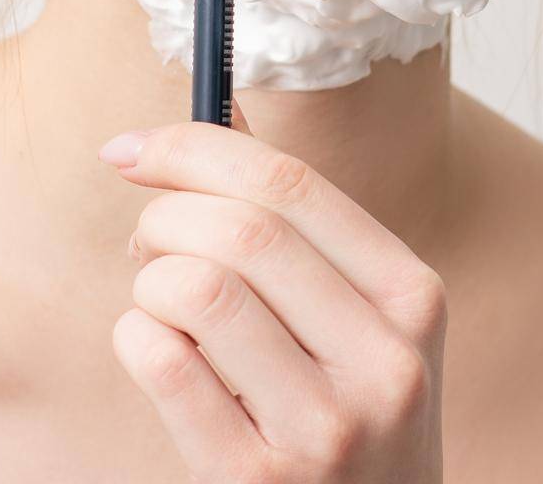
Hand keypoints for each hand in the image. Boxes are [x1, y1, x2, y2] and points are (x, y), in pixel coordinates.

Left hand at [99, 99, 446, 482]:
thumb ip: (299, 227)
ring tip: (158, 301)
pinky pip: (165, 364)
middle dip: (164, 215)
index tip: (131, 148)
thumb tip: (212, 112)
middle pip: (242, 229)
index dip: (195, 149)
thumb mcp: (360, 321)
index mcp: (410, 295)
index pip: (290, 183)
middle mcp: (383, 361)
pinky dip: (135, 337)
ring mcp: (325, 430)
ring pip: (198, 289)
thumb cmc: (348, 413)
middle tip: (145, 238)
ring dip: (151, 280)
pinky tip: (153, 351)